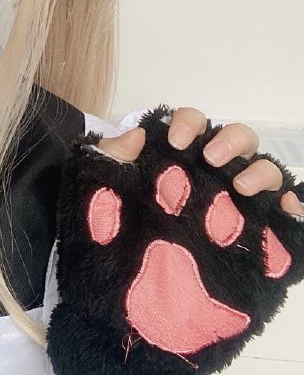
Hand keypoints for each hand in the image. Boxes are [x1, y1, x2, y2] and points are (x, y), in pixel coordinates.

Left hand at [97, 106, 303, 216]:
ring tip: (239, 187)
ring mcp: (238, 194)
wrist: (130, 271)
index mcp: (183, 151)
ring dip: (259, 171)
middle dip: (228, 141)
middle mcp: (216, 167)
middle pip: (237, 137)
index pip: (193, 122)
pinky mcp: (257, 224)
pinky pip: (283, 207)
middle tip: (211, 159)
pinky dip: (292, 203)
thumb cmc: (122, 216)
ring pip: (263, 168)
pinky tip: (287, 208)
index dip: (188, 122)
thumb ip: (114, 156)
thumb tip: (135, 134)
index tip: (175, 141)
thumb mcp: (108, 184)